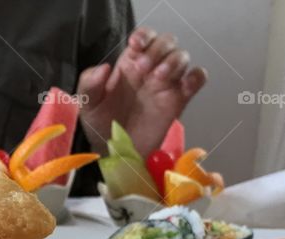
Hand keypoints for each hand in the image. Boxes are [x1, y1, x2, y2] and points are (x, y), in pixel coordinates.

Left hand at [78, 27, 206, 156]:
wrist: (116, 155)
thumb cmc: (102, 127)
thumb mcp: (88, 104)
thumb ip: (90, 83)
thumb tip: (104, 68)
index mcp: (129, 64)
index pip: (144, 38)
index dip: (144, 36)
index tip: (136, 46)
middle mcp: (150, 70)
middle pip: (166, 42)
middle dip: (157, 49)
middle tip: (143, 68)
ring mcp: (166, 85)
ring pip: (182, 57)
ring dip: (174, 61)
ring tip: (158, 77)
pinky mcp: (178, 101)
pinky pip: (197, 79)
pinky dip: (196, 77)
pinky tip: (185, 85)